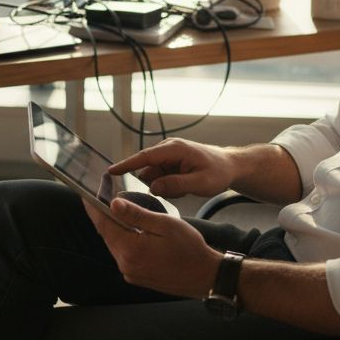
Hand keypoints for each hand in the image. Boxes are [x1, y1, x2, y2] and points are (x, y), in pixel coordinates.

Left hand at [83, 197, 221, 298]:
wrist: (205, 276)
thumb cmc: (190, 249)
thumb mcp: (165, 225)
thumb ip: (137, 215)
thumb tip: (113, 203)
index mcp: (131, 250)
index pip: (103, 225)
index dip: (92, 208)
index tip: (84, 194)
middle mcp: (126, 264)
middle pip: (106, 235)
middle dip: (102, 216)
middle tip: (100, 197)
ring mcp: (131, 273)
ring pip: (114, 245)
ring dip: (113, 228)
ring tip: (114, 210)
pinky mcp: (137, 276)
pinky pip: (123, 254)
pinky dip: (122, 240)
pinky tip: (128, 229)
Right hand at [108, 138, 234, 197]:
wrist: (229, 166)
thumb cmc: (218, 172)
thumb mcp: (201, 183)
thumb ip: (176, 185)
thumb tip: (153, 187)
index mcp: (174, 149)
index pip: (144, 157)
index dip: (126, 165)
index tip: (110, 171)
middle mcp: (167, 149)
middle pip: (147, 170)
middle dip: (157, 184)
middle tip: (179, 190)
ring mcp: (167, 156)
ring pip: (153, 177)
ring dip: (165, 186)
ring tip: (185, 187)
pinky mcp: (169, 163)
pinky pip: (160, 179)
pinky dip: (169, 186)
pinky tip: (184, 186)